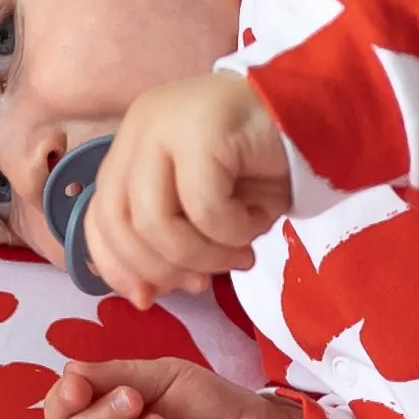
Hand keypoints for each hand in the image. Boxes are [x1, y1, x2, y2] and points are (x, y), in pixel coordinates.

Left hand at [72, 73, 291, 304]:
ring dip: (201, 255)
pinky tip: (256, 224)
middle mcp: (141, 128)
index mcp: (133, 146)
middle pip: (118, 221)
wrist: (320, 119)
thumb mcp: (205, 214)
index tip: (148, 298)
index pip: (98, 215)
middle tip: (204, 282)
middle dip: (161, 267)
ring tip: (239, 254)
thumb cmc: (265, 168)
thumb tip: (141, 294)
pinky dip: (232, 232)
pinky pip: (205, 207)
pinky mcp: (202, 128)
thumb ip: (168, 244)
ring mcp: (167, 122)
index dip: (114, 266)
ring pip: (156, 220)